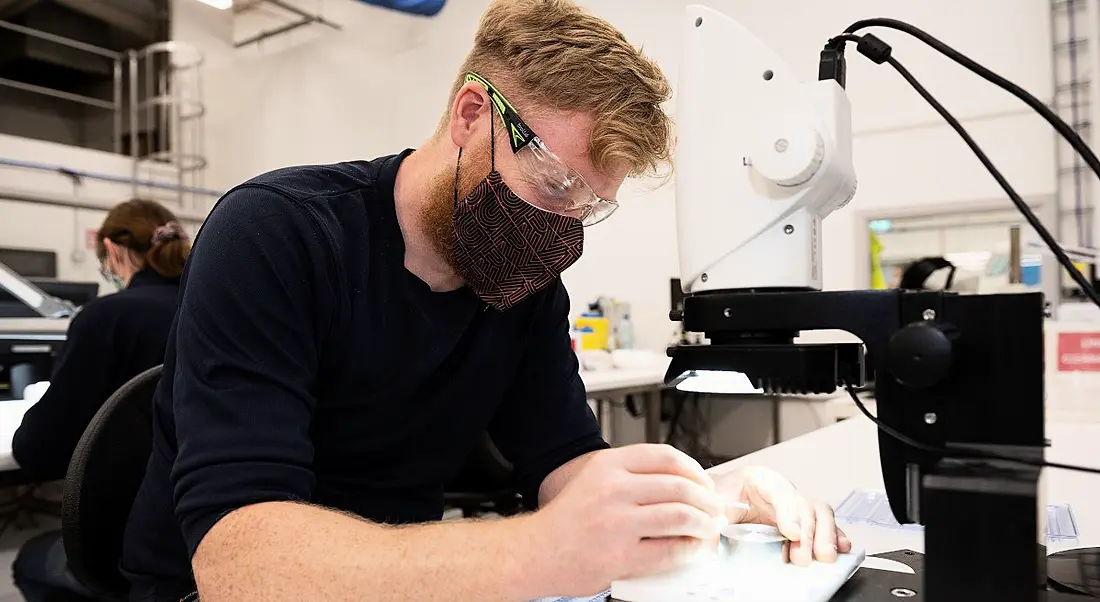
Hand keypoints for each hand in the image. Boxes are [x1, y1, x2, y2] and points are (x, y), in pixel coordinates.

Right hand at [530, 444, 726, 595]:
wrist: (535, 553)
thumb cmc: (565, 522)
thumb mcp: (593, 481)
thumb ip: (630, 476)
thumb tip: (678, 483)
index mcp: (608, 466)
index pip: (665, 457)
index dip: (694, 470)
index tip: (703, 482)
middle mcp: (613, 489)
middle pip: (680, 486)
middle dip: (707, 499)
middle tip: (714, 509)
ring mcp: (618, 522)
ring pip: (681, 515)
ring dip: (704, 524)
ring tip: (709, 529)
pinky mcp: (622, 555)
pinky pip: (670, 549)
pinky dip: (689, 549)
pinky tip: (692, 549)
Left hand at [717, 466, 851, 565]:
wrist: (719, 501)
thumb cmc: (719, 499)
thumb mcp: (713, 506)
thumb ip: (714, 522)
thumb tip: (710, 542)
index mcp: (758, 478)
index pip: (780, 491)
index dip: (789, 512)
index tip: (791, 533)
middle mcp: (781, 491)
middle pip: (804, 505)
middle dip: (808, 532)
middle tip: (802, 555)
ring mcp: (794, 506)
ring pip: (820, 513)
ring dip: (824, 536)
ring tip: (822, 557)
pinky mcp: (802, 523)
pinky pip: (824, 526)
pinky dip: (834, 537)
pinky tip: (840, 548)